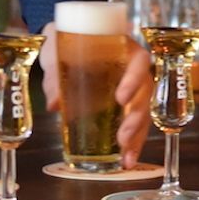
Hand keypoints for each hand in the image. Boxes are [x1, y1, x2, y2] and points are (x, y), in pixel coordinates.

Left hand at [40, 23, 153, 167]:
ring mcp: (131, 87)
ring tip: (127, 158)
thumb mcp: (57, 50)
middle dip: (136, 118)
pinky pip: (133, 122)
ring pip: (142, 112)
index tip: (121, 97)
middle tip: (122, 137)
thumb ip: (55, 74)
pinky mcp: (123, 105)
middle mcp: (132, 68)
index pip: (139, 61)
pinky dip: (131, 143)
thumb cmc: (65, 39)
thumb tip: (53, 104)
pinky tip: (126, 160)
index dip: (133, 80)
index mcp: (123, 47)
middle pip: (145, 92)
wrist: (64, 39)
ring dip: (137, 136)